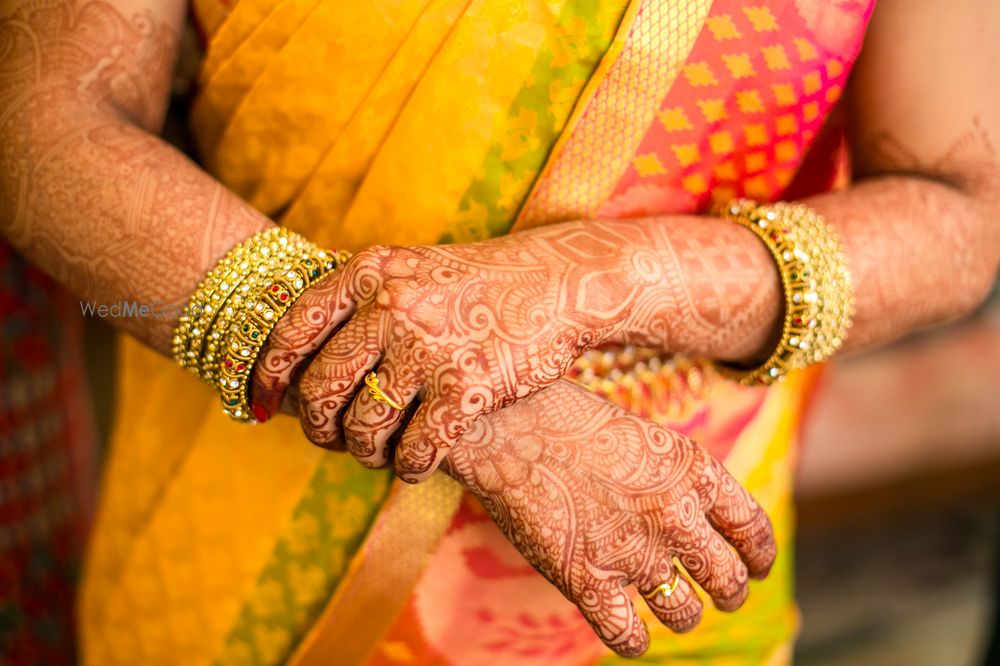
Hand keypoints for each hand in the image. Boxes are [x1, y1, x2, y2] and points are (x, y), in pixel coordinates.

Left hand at [253, 222, 660, 480]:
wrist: (556, 283)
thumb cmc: (475, 284)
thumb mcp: (409, 268)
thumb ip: (354, 298)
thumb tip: (289, 348)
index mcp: (370, 273)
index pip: (291, 330)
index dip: (268, 375)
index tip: (263, 405)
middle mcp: (392, 306)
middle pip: (322, 389)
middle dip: (317, 428)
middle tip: (331, 439)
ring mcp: (430, 346)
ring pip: (365, 428)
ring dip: (366, 453)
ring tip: (379, 452)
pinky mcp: (469, 385)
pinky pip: (417, 450)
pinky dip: (409, 467)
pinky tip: (417, 465)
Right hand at [441, 379, 775, 656]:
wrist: (507, 422)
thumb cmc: (568, 418)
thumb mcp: (645, 436)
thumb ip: (678, 478)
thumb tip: (696, 518)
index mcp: (694, 472)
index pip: (753, 531)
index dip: (759, 557)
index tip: (756, 567)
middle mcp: (674, 516)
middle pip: (728, 580)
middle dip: (730, 594)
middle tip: (722, 596)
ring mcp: (633, 553)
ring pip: (684, 615)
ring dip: (682, 615)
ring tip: (674, 608)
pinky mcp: (587, 581)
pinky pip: (628, 637)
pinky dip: (632, 640)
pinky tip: (626, 630)